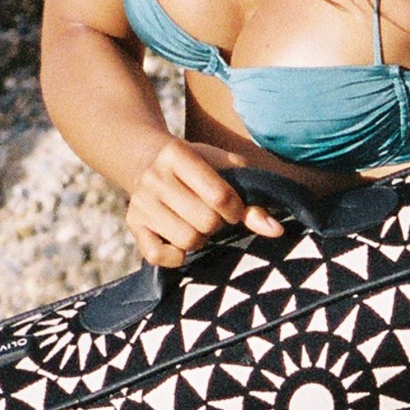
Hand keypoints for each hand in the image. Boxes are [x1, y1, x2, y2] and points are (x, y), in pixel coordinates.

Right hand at [126, 137, 286, 267]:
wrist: (145, 158)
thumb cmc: (197, 165)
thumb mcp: (223, 167)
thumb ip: (251, 196)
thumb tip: (276, 230)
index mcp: (178, 154)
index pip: (220, 196)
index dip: (236, 210)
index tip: (233, 209)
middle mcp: (154, 178)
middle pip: (205, 222)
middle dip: (217, 224)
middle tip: (212, 215)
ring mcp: (141, 203)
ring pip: (186, 241)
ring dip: (200, 239)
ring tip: (196, 224)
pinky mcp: (133, 224)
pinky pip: (157, 256)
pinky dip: (175, 256)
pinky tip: (180, 242)